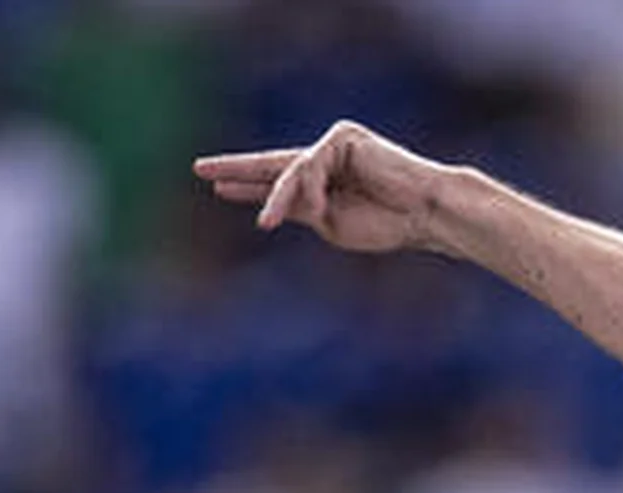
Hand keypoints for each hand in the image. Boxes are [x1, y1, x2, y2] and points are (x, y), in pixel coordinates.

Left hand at [192, 122, 449, 255]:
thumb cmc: (385, 224)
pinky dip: (310, 189)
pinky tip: (318, 206)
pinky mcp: (343, 137)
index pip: (276, 182)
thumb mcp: (330, 223)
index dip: (246, 185)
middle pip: (272, 164)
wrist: (423, 213)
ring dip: (278, 201)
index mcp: (321, 185)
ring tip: (266, 223)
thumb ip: (300, 209)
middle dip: (238, 169)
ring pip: (289, 174)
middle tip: (200, 168)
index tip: (217, 186)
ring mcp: (333, 146)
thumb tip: (273, 202)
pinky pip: (310, 167)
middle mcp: (324, 160)